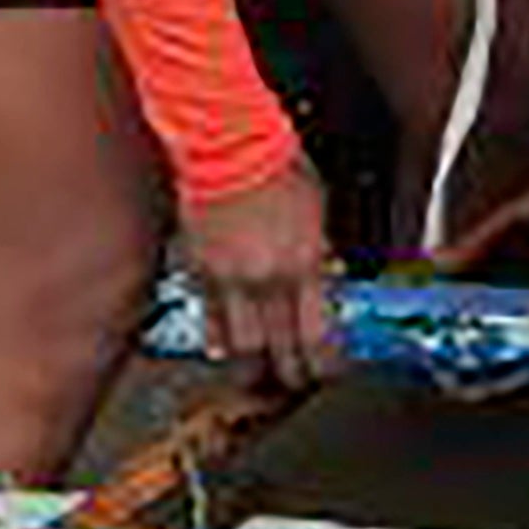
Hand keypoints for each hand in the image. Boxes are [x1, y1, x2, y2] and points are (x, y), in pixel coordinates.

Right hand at [174, 169, 344, 378]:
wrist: (230, 144)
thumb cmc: (278, 165)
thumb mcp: (318, 211)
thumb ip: (319, 253)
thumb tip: (324, 280)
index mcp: (304, 263)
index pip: (317, 334)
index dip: (324, 363)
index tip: (327, 371)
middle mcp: (268, 279)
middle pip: (280, 349)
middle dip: (290, 376)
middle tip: (295, 384)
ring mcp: (231, 279)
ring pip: (241, 345)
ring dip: (252, 368)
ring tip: (259, 379)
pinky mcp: (201, 271)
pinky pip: (209, 319)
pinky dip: (218, 341)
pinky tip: (224, 351)